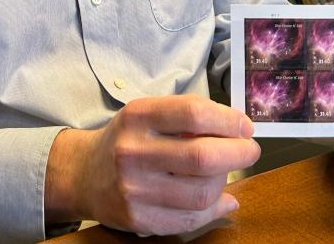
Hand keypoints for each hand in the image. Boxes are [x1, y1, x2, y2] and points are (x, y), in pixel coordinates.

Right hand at [45, 95, 260, 235]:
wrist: (83, 174)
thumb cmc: (127, 139)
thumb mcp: (147, 113)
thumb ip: (186, 116)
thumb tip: (238, 130)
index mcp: (137, 117)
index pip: (194, 114)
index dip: (228, 120)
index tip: (245, 126)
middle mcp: (133, 152)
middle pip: (202, 156)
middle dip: (239, 153)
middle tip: (250, 150)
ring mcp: (134, 189)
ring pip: (202, 192)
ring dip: (226, 181)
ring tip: (224, 172)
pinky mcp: (139, 219)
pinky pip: (191, 219)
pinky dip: (215, 208)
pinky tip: (221, 198)